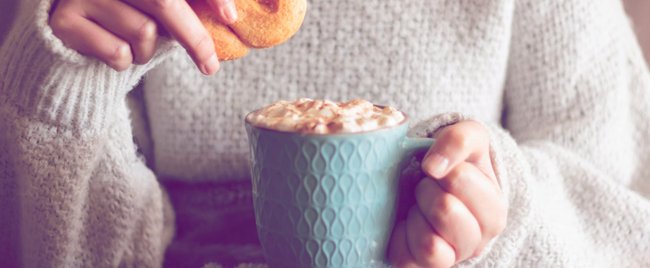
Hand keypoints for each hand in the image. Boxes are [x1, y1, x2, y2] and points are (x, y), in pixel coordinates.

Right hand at [49, 0, 238, 73]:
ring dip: (148, 51)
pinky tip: (110, 50)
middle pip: (164, 3)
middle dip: (195, 39)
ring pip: (143, 31)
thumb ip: (184, 7)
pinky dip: (125, 62)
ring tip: (133, 45)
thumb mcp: (156, 7)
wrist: (66, 31)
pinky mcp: (64, 20)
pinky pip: (118, 53)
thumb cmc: (123, 16)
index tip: (231, 18)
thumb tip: (230, 18)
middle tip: (211, 66)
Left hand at [388, 120, 506, 266]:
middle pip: (445, 210)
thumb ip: (459, 140)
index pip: (460, 179)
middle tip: (426, 186)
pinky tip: (406, 222)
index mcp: (494, 212)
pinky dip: (400, 236)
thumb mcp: (468, 137)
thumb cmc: (453, 162)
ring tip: (418, 205)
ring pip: (429, 245)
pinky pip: (406, 259)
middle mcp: (477, 242)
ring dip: (415, 214)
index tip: (442, 169)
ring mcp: (450, 258)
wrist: (429, 180)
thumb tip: (433, 167)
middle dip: (426, 189)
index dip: (444, 168)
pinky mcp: (419, 266)